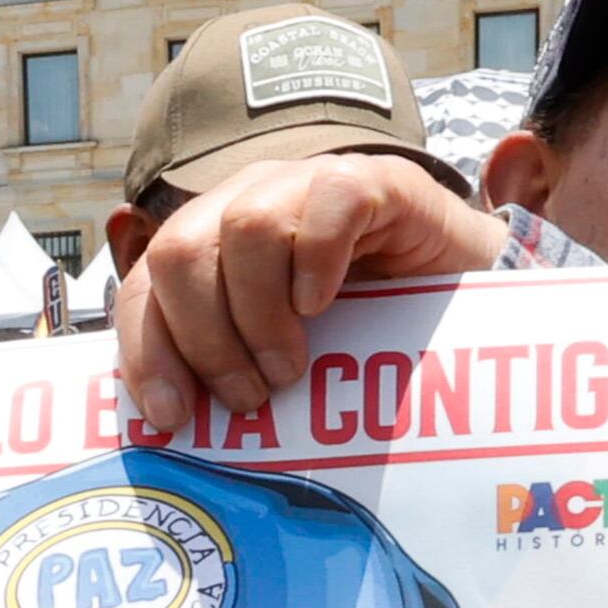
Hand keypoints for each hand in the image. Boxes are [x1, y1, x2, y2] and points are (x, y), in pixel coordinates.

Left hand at [113, 155, 511, 438]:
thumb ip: (227, 367)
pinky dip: (316, 261)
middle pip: (180, 253)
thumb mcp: (282, 353)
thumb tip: (172, 427)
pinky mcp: (373, 180)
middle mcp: (247, 200)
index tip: (172, 416)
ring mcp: (306, 183)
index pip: (145, 283)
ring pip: (244, 228)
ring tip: (290, 366)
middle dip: (205, 339)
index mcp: (211, 240)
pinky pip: (328, 203)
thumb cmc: (365, 330)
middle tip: (249, 396)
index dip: (147, 349)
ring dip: (259, 315)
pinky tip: (322, 305)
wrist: (461, 290)